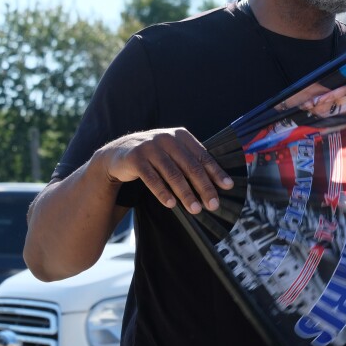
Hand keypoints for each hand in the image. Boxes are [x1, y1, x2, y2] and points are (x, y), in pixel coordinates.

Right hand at [99, 128, 232, 213]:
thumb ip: (191, 164)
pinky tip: (171, 204)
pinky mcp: (135, 157)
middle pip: (190, 166)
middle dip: (204, 187)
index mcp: (181, 136)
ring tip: (195, 209)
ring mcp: (150, 146)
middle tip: (213, 205)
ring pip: (173, 173)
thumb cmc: (154, 158)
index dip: (216, 172)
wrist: (118, 155)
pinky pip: (152, 178)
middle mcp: (167, 138)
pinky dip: (162, 192)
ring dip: (185, 193)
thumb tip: (218, 185)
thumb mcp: (173, 155)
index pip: (203, 156)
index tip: (228, 187)